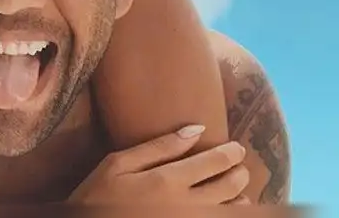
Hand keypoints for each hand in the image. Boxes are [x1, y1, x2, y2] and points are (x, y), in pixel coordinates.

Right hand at [69, 125, 250, 204]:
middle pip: (229, 187)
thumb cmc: (99, 196)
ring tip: (239, 192)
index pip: (214, 162)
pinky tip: (226, 210)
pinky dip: (229, 215)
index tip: (237, 148)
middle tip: (240, 168)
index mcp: (169, 181)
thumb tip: (196, 129)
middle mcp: (186, 205)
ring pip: (230, 211)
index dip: (231, 153)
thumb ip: (158, 146)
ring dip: (240, 199)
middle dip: (239, 174)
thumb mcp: (118, 164)